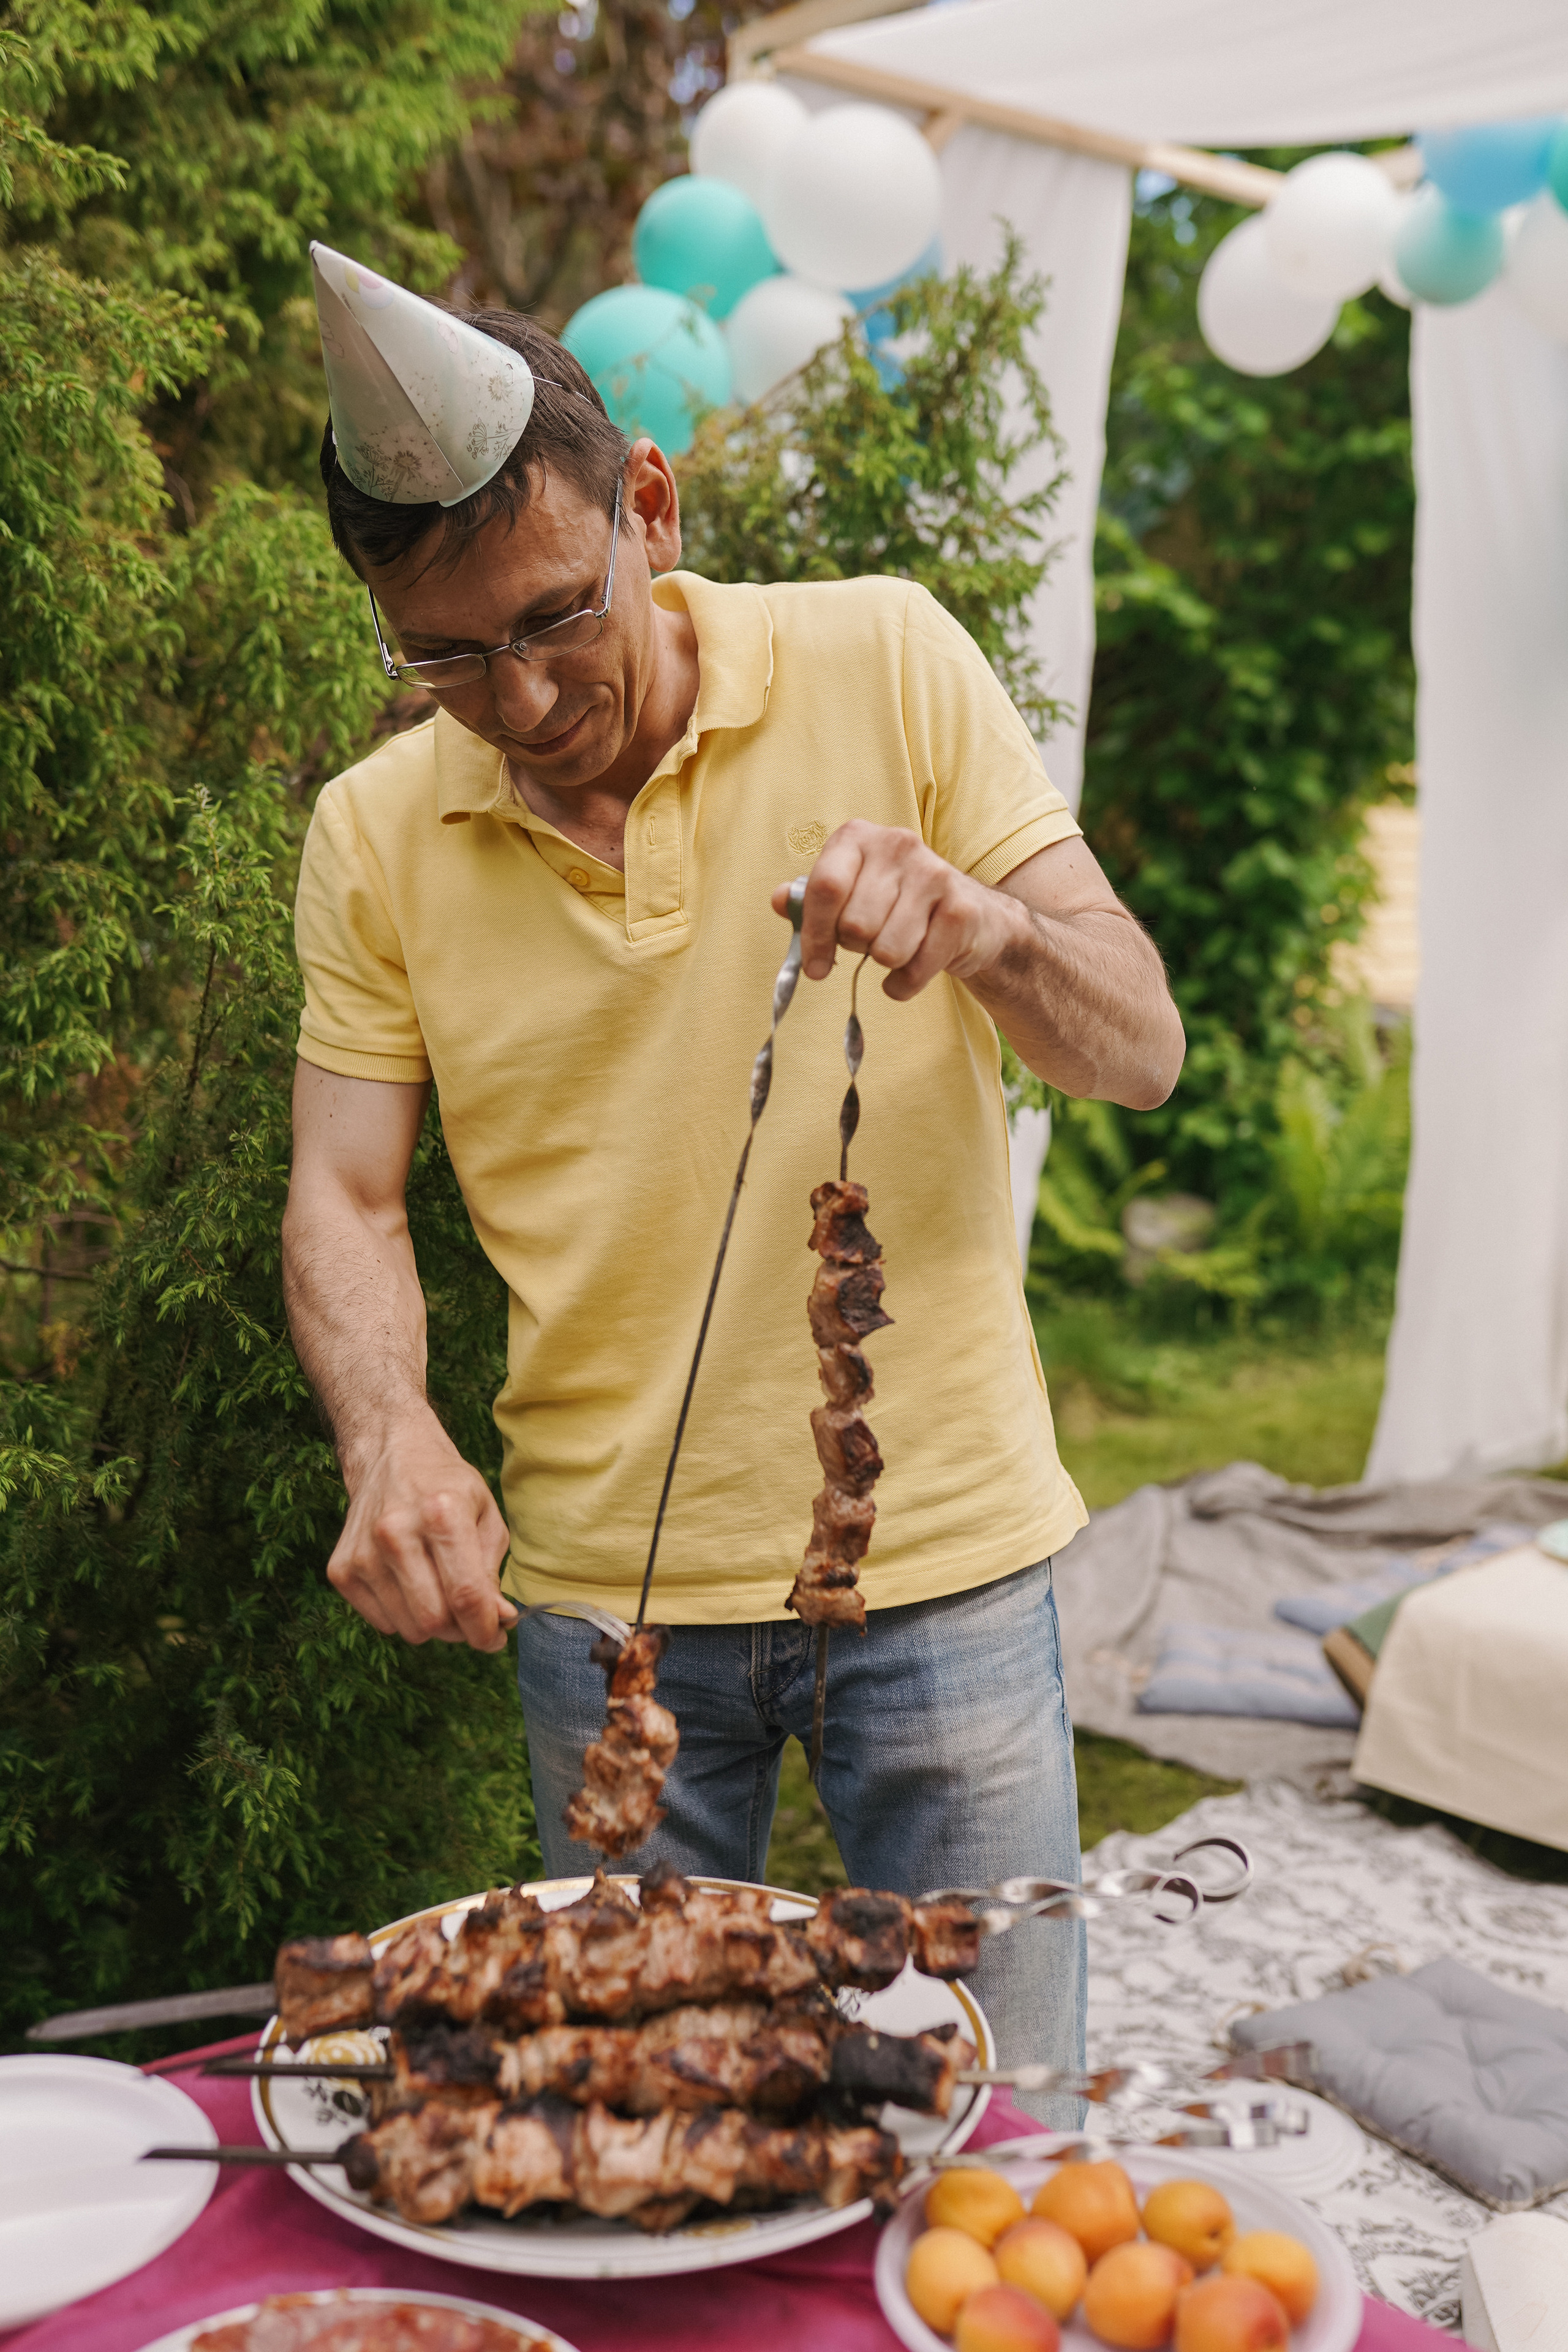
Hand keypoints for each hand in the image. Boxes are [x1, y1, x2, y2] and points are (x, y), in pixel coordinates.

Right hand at [327, 1409, 516, 1652]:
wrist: (391, 1456)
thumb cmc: (448, 1488)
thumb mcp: (485, 1516)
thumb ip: (492, 1572)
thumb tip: (499, 1621)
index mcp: (441, 1512)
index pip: (466, 1595)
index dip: (486, 1629)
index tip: (496, 1638)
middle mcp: (395, 1532)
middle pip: (434, 1619)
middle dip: (461, 1630)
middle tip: (470, 1614)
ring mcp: (363, 1552)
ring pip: (409, 1628)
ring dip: (433, 1624)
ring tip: (439, 1590)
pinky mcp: (341, 1569)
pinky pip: (383, 1623)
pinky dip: (403, 1615)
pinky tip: (409, 1582)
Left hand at [772, 821, 1020, 999]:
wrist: (970, 915)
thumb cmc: (895, 904)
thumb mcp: (849, 893)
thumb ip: (810, 899)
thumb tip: (780, 900)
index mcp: (859, 838)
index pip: (825, 887)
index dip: (814, 935)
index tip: (815, 967)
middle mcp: (898, 846)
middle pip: (854, 925)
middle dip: (856, 947)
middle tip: (869, 941)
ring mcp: (934, 874)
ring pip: (886, 950)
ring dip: (885, 963)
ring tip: (895, 946)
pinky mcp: (961, 909)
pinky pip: (916, 969)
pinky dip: (906, 983)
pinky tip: (912, 967)